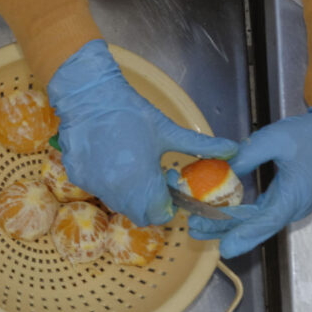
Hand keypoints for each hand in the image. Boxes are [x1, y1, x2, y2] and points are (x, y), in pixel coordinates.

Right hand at [48, 39, 237, 225]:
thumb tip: (234, 150)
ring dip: (126, 192)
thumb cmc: (132, 112)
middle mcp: (117, 191)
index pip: (159, 216)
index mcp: (143, 184)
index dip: (166, 204)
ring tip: (128, 162)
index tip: (165, 184)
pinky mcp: (77, 176)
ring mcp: (94, 185)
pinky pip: (96, 188)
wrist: (89, 95)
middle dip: (147, 202)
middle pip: (138, 213)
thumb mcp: (169, 130)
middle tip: (149, 176)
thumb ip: (202, 146)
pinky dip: (104, 180)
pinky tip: (107, 156)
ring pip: (116, 201)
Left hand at [185, 107, 311, 258]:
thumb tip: (224, 168)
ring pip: (258, 222)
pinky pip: (262, 214)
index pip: (267, 221)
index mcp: (295, 195)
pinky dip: (241, 216)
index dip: (244, 234)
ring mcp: (292, 206)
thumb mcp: (275, 138)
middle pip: (258, 226)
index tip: (225, 247)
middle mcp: (294, 207)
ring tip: (200, 226)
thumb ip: (248, 154)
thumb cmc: (311, 136)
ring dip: (230, 226)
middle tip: (196, 230)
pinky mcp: (287, 201)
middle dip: (226, 231)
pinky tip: (220, 215)